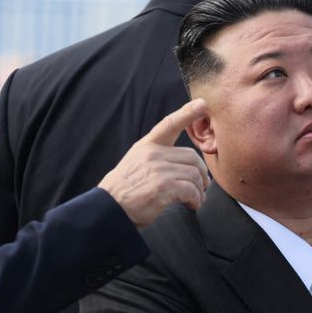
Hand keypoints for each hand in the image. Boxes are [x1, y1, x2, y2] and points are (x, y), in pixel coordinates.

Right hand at [98, 99, 210, 227]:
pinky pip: (191, 190)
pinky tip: (192, 204)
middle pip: (191, 157)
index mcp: (147, 146)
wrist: (109, 207)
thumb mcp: (136, 161)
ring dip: (199, 190)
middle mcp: (153, 155)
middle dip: (201, 173)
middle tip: (202, 185)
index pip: (169, 124)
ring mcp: (158, 171)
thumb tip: (180, 163)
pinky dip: (195, 199)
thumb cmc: (124, 189)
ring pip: (194, 174)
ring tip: (196, 199)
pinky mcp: (163, 188)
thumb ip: (156, 156)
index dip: (187, 113)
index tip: (202, 104)